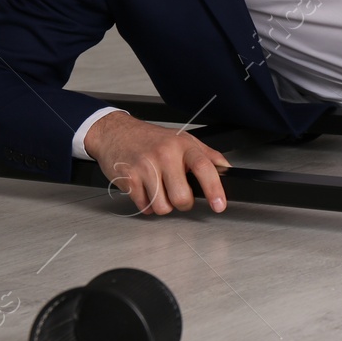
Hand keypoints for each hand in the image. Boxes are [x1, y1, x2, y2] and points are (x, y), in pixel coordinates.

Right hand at [84, 111, 229, 215]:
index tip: (219, 205)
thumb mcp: (182, 139)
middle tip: (178, 193)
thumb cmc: (150, 138)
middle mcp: (164, 155)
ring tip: (159, 189)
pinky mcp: (129, 179)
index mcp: (182, 145)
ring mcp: (145, 167)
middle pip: (182, 197)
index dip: (214, 189)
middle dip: (182, 203)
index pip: (203, 167)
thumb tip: (226, 170)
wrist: (115, 133)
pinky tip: (145, 189)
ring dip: (163, 205)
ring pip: (163, 207)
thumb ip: (207, 155)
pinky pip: (145, 207)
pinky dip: (147, 205)